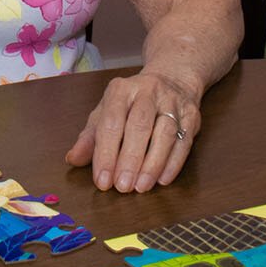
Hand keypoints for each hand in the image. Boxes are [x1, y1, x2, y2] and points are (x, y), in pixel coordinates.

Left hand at [64, 69, 199, 192]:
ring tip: (141, 187)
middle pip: (139, 125)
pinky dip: (174, 163)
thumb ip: (90, 137)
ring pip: (165, 133)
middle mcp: (148, 91)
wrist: (172, 79)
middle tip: (122, 187)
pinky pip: (185, 141)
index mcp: (121, 89)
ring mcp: (173, 102)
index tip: (102, 181)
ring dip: (153, 163)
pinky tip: (162, 180)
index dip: (105, 153)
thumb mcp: (106, 113)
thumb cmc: (132, 103)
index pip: (111, 122)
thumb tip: (73, 159)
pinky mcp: (192, 115)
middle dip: (130, 159)